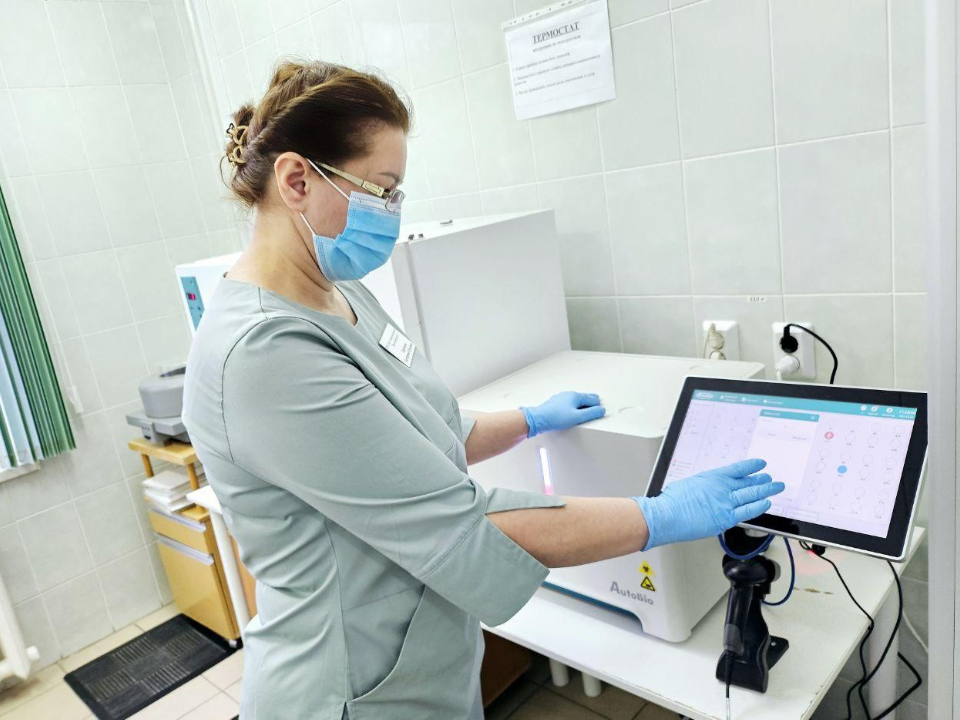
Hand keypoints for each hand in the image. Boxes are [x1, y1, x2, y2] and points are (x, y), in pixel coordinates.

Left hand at [521, 391, 604, 437]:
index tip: (601, 406)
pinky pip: (568, 403)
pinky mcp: (554, 405)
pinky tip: (571, 410)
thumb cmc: (555, 417)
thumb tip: (600, 410)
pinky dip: (573, 406)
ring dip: (581, 403)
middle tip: (596, 401)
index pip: (591, 399)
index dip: (597, 403)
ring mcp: (560, 399)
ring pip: (575, 400)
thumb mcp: (577, 417)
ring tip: (585, 406)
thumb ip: (590, 414)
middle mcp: (567, 395)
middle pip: (583, 397)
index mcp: (575, 396)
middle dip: (590, 400)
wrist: (538, 419)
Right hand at [632, 459, 783, 550]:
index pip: (737, 469)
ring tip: (775, 487)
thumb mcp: (690, 483)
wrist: (667, 515)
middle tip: (771, 478)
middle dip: (762, 480)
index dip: (751, 466)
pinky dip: (758, 507)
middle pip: (748, 482)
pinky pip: (747, 512)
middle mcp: (722, 488)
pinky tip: (766, 504)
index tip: (760, 464)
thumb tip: (711, 490)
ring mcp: (726, 503)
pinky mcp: (725, 518)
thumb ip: (705, 486)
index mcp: (712, 477)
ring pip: (752, 495)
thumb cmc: (672, 501)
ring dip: (766, 491)